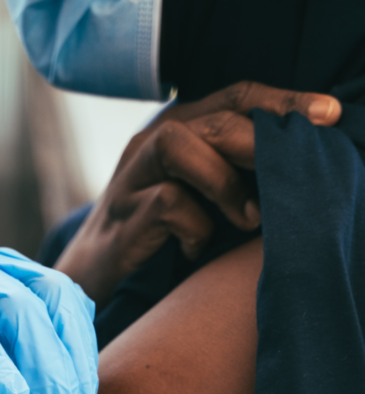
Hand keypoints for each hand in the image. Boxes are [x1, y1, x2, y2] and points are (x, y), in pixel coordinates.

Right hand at [56, 81, 342, 309]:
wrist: (88, 276)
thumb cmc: (153, 236)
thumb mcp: (195, 194)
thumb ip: (229, 172)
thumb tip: (289, 167)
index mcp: (172, 130)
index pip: (233, 96)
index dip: (281, 102)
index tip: (326, 116)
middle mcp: (147, 145)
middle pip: (211, 117)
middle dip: (259, 143)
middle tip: (288, 174)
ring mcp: (130, 178)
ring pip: (179, 145)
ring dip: (223, 182)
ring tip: (247, 218)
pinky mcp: (123, 217)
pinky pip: (169, 204)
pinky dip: (195, 229)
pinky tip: (194, 251)